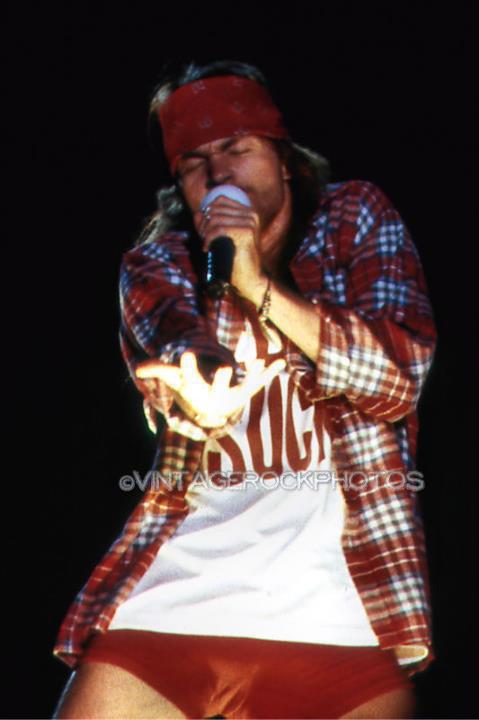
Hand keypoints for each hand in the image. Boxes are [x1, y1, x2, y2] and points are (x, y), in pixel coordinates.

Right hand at [136, 351, 284, 429]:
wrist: (213, 410)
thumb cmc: (192, 389)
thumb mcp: (176, 379)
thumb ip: (159, 370)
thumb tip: (138, 368)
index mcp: (198, 389)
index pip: (190, 378)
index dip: (188, 367)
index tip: (186, 353)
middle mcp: (218, 394)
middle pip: (219, 387)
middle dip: (222, 379)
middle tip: (225, 368)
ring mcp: (236, 393)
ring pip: (245, 385)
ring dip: (253, 376)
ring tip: (258, 362)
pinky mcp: (250, 389)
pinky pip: (262, 381)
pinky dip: (271, 372)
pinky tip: (282, 361)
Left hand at [193, 196, 265, 298]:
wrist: (252, 278)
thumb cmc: (237, 260)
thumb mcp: (222, 238)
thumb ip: (209, 224)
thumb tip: (198, 214)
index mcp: (248, 212)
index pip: (220, 199)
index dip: (207, 211)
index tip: (203, 228)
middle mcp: (251, 214)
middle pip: (216, 208)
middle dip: (204, 223)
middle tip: (202, 238)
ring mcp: (250, 222)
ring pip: (215, 219)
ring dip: (205, 231)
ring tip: (205, 244)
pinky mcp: (245, 232)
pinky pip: (218, 229)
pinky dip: (208, 239)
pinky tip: (207, 248)